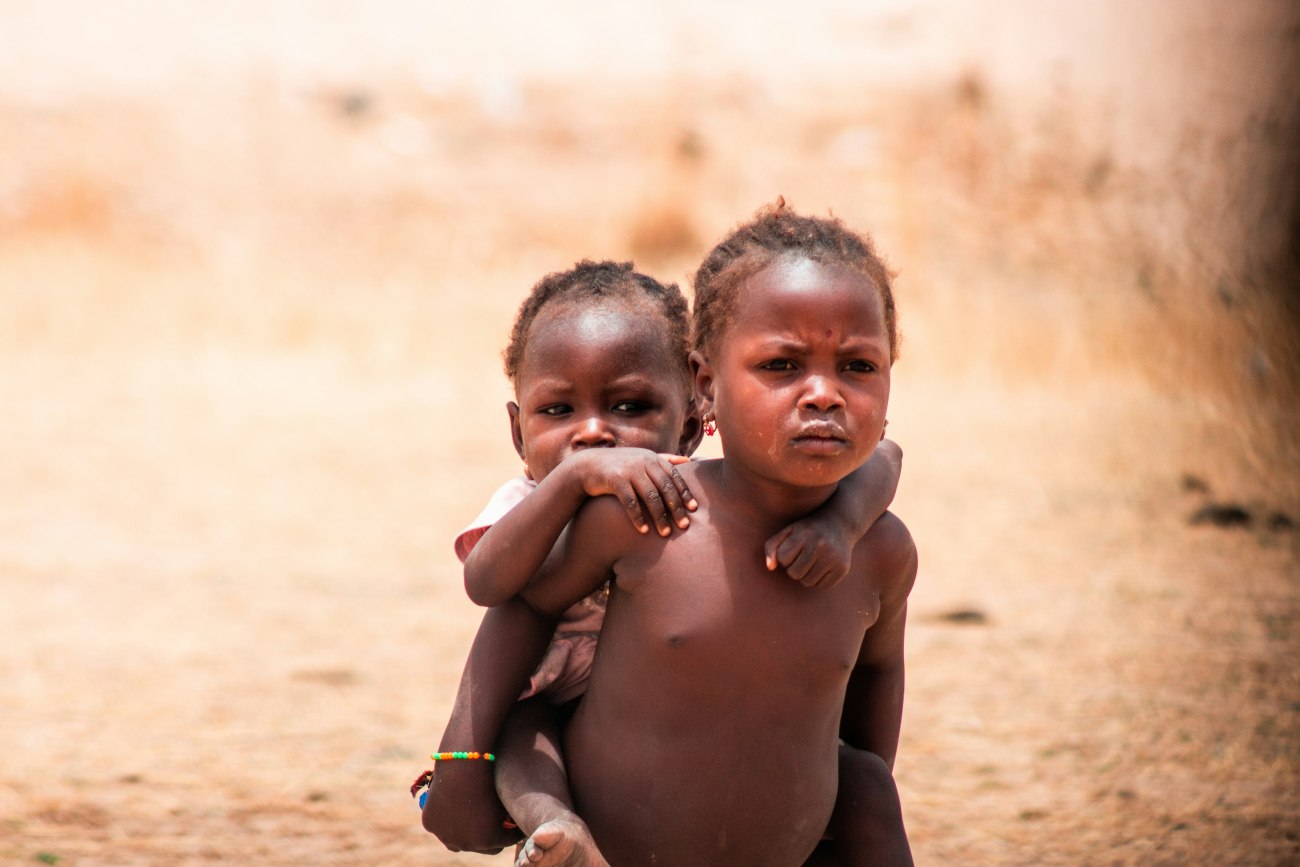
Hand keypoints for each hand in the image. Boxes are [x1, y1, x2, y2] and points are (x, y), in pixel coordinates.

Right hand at [570, 448, 695, 536]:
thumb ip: (665, 459)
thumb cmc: (620, 466)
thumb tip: (689, 460)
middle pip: (665, 488)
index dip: (684, 493)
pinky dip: (638, 517)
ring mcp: (629, 470)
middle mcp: (643, 462)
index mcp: (652, 458)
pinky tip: (644, 530)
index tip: (693, 509)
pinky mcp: (615, 480)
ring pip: (650, 497)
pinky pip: (631, 502)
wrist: (588, 466)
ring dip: (659, 516)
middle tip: (683, 526)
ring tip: (665, 533)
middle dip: (676, 508)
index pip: (674, 476)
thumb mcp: (642, 458)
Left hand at [764, 519, 852, 589]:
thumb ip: (772, 547)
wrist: (839, 524)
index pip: (782, 559)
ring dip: (806, 575)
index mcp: (804, 534)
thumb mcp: (787, 531)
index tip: (793, 548)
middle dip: (795, 568)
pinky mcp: (843, 568)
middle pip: (794, 574)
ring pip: (808, 582)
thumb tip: (770, 568)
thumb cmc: (807, 530)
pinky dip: (819, 580)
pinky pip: (822, 586)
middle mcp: (820, 545)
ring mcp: (833, 557)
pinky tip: (823, 566)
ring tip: (813, 561)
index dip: (785, 556)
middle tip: (803, 557)